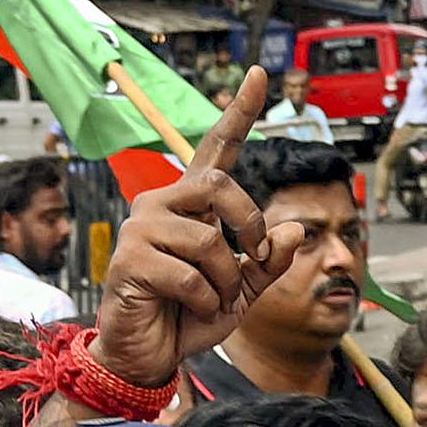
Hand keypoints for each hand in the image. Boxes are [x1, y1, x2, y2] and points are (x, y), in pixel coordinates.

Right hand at [96, 68, 317, 393]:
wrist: (150, 353)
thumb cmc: (193, 313)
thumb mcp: (245, 289)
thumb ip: (271, 260)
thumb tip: (296, 228)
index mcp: (192, 202)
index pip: (217, 148)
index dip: (239, 112)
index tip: (258, 73)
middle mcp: (162, 203)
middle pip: (222, 186)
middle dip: (250, 228)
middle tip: (251, 262)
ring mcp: (141, 228)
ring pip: (210, 241)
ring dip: (228, 280)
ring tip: (215, 298)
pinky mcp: (129, 260)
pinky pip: (191, 276)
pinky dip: (206, 301)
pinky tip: (190, 308)